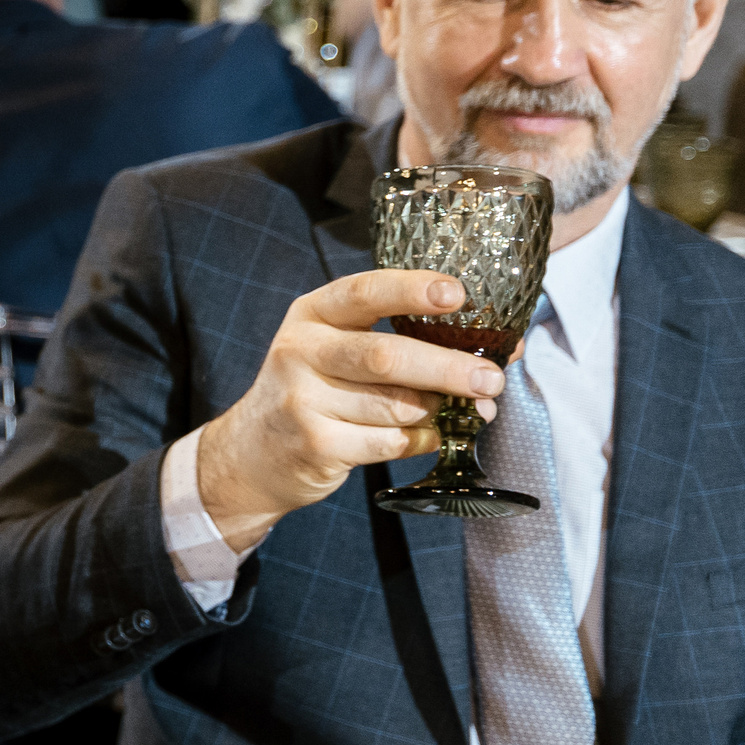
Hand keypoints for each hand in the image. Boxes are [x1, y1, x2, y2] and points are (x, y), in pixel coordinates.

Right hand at [195, 269, 504, 552]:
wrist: (253, 452)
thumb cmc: (314, 391)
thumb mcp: (334, 348)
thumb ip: (397, 340)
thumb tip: (492, 350)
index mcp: (311, 315)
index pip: (365, 293)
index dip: (414, 291)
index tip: (458, 295)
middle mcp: (300, 351)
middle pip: (386, 356)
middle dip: (447, 368)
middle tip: (490, 380)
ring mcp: (302, 400)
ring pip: (396, 406)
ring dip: (433, 411)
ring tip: (442, 410)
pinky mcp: (315, 444)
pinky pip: (390, 443)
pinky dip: (419, 440)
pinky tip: (419, 436)